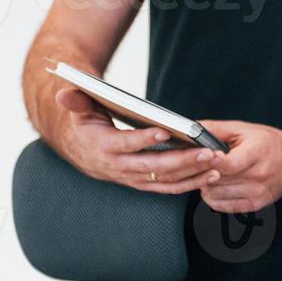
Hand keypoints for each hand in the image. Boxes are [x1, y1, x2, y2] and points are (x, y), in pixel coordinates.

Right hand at [54, 87, 219, 193]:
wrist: (79, 150)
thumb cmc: (85, 124)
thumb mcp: (79, 109)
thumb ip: (75, 100)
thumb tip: (64, 93)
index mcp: (103, 147)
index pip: (126, 144)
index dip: (144, 139)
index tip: (165, 130)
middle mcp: (119, 168)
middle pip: (154, 167)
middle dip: (183, 161)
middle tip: (208, 152)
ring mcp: (132, 178)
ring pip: (165, 181)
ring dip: (192, 175)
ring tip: (217, 164)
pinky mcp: (142, 183)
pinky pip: (168, 188)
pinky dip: (190, 184)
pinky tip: (211, 175)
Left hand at [195, 120, 281, 213]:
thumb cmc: (271, 144)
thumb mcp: (244, 129)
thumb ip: (215, 129)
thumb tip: (190, 130)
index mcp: (258, 152)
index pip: (229, 164)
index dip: (210, 161)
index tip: (199, 157)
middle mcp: (260, 174)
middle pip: (219, 179)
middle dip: (202, 172)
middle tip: (194, 164)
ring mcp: (258, 192)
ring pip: (217, 194)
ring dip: (205, 184)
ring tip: (207, 173)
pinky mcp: (255, 204)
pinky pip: (223, 206)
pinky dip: (212, 197)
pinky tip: (214, 185)